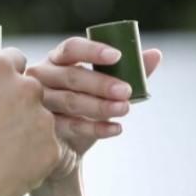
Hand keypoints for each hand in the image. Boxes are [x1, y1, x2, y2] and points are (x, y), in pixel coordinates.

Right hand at [0, 49, 60, 195]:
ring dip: (25, 131)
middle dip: (16, 104)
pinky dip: (31, 158)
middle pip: (30, 90)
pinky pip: (45, 150)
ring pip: (39, 121)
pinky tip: (7, 169)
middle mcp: (26, 88)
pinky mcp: (51, 151)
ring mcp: (42, 120)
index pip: (14, 59)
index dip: (4, 76)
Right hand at [27, 37, 162, 182]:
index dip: (94, 51)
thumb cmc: (86, 107)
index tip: (117, 56)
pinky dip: (95, 128)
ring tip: (125, 109)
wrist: (66, 148)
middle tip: (126, 91)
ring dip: (100, 106)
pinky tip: (115, 128)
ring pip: (70, 101)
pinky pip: (69, 126)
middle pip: (71, 76)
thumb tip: (156, 54)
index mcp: (58, 59)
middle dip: (101, 83)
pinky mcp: (42, 127)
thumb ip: (129, 71)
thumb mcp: (107, 89)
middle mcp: (43, 76)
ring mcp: (39, 102)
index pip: (72, 48)